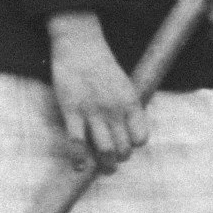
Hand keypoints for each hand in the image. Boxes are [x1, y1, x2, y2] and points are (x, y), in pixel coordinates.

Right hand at [48, 13, 147, 169]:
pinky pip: (76, 143)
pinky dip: (78, 159)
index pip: (141, 138)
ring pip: (104, 151)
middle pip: (123, 149)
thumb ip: (127, 106)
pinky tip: (78, 167)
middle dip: (118, 160)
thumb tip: (127, 127)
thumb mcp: (124, 83)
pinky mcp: (72, 111)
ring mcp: (93, 112)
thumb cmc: (101, 64)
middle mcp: (115, 110)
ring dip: (103, 164)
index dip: (134, 145)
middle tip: (112, 161)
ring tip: (100, 167)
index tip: (126, 144)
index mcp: (131, 103)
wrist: (80, 46)